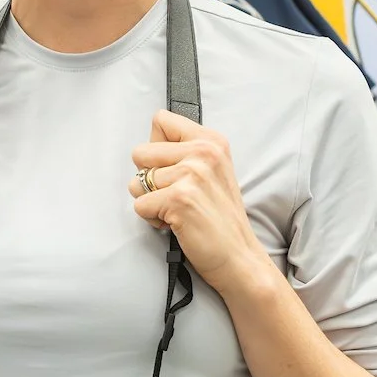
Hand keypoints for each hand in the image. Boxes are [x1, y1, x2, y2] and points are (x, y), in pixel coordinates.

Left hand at [128, 110, 274, 298]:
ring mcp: (191, 174)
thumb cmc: (221, 218)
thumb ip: (186, 152)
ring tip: (177, 211)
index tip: (173, 167)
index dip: (156, 147)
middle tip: (173, 194)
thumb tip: (148, 148)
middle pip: (140, 152)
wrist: (239, 256)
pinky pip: (140, 205)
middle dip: (149, 178)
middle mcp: (203, 152)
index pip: (160, 120)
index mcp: (211, 140)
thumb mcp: (213, 170)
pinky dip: (152, 219)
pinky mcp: (178, 199)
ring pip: (137, 182)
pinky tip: (176, 223)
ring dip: (150, 201)